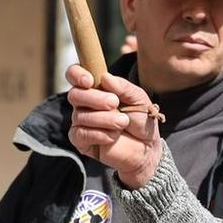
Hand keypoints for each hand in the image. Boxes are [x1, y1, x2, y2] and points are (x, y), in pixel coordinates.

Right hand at [66, 64, 163, 187]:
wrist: (147, 147)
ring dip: (104, 119)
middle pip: (75, 95)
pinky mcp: (81, 141)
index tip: (90, 81)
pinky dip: (99, 134)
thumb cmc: (142, 119)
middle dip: (95, 98)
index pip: (75, 75)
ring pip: (80, 116)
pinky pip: (80, 134)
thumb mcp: (139, 99)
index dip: (77, 74)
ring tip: (123, 123)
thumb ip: (124, 87)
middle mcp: (85, 103)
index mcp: (97, 88)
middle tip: (114, 103)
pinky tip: (113, 136)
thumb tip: (105, 77)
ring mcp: (81, 122)